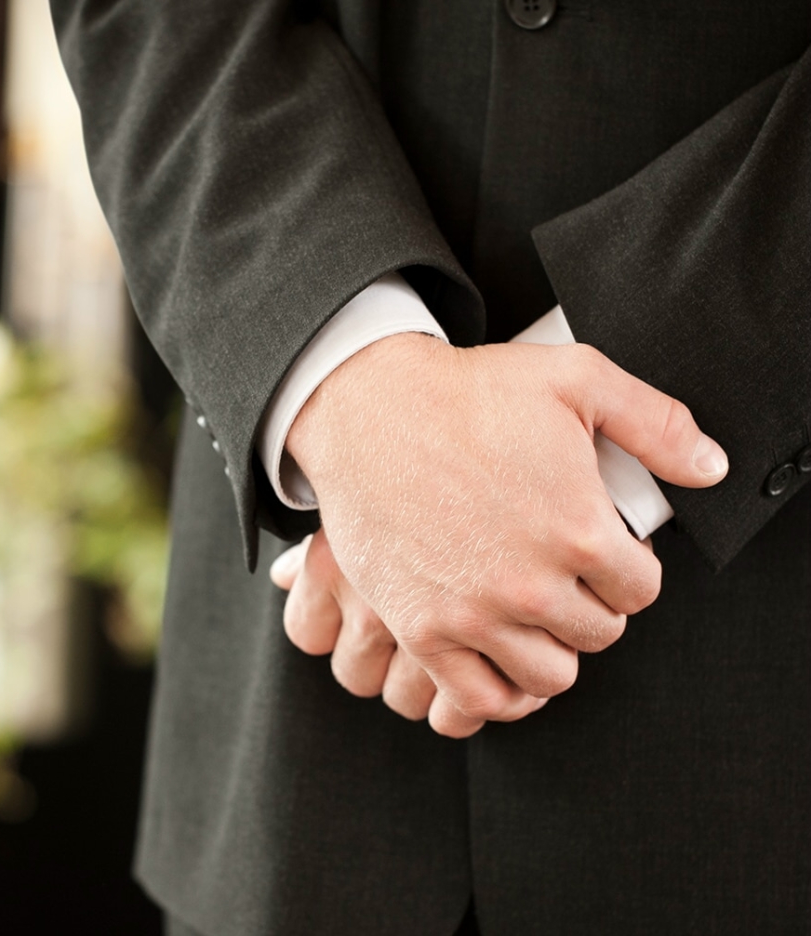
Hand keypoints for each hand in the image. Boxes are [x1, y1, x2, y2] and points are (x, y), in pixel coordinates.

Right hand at [285, 333, 726, 735]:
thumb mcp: (575, 379)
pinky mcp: (421, 628)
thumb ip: (656, 423)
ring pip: (548, 675)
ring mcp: (473, 613)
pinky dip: (499, 693)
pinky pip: (479, 697)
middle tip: (562, 577)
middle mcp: (530, 583)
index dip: (626, 570)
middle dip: (588, 606)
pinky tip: (500, 660)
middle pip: (597, 635)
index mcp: (578, 530)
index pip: (640, 591)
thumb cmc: (464, 391)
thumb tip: (710, 468)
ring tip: (533, 617)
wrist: (365, 408)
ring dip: (549, 648)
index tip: (600, 555)